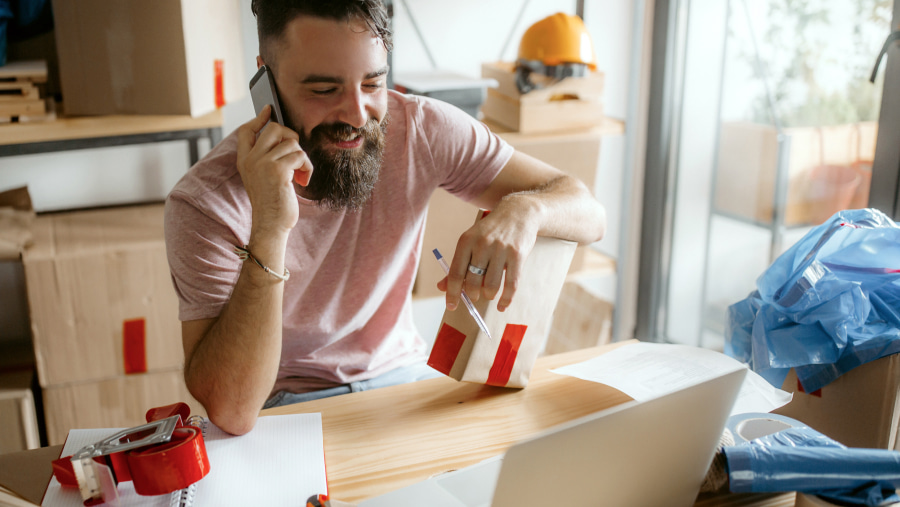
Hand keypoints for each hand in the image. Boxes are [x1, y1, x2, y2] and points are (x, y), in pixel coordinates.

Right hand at [236, 105, 313, 237]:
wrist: (270, 225)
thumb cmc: (272, 203)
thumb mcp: (263, 178)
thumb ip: (267, 158)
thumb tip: (285, 138)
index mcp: (244, 160)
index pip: (246, 131)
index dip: (259, 118)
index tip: (268, 110)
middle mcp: (251, 159)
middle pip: (273, 128)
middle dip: (290, 137)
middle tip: (295, 155)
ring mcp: (263, 163)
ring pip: (292, 143)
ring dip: (302, 159)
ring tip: (300, 174)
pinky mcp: (278, 170)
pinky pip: (300, 156)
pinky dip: (307, 167)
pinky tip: (303, 180)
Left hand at [439, 207, 537, 311]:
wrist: (518, 212)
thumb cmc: (490, 232)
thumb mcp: (470, 242)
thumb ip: (457, 265)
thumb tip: (442, 287)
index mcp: (466, 241)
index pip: (455, 273)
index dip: (452, 293)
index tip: (451, 306)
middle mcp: (482, 244)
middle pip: (473, 281)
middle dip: (472, 294)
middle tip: (474, 296)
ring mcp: (501, 249)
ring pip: (491, 285)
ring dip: (488, 295)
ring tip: (488, 293)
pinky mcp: (517, 255)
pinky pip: (511, 285)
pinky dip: (506, 299)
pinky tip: (502, 305)